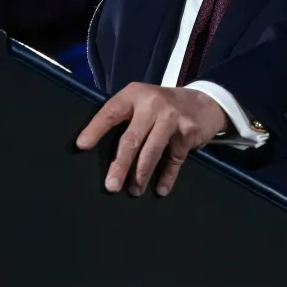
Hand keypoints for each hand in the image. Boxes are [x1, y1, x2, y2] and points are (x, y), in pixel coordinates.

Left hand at [76, 83, 227, 196]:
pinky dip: (167, 177)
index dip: (95, 129)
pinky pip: (174, 160)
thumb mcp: (142, 101)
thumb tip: (97, 149)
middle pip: (131, 138)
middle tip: (111, 186)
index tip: (82, 146)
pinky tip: (161, 189)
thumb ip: (125, 117)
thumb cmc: (163, 106)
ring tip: (134, 191)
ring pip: (152, 151)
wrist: (204, 101)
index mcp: (135, 95)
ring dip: (141, 175)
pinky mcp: (188, 133)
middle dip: (120, 165)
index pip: (111, 112)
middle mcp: (153, 104)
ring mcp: (172, 118)